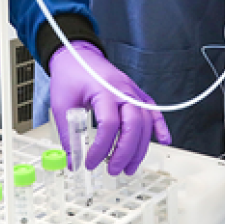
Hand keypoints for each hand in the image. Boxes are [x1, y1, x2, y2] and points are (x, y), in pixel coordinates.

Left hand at [49, 42, 171, 175]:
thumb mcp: (61, 105)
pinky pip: (153, 110)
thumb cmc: (70, 75)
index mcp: (103, 91)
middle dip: (125, 152)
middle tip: (114, 170)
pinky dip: (160, 126)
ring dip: (140, 148)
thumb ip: (68, 134)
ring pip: (145, 122)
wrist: (77, 54)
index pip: (108, 124)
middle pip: (133, 125)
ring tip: (129, 167)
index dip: (100, 148)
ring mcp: (132, 91)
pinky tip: (163, 140)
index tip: (90, 162)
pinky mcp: (136, 93)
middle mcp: (123, 91)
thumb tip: (72, 161)